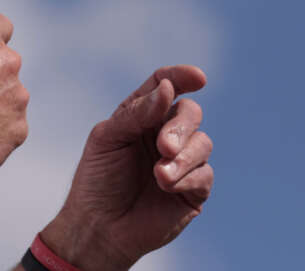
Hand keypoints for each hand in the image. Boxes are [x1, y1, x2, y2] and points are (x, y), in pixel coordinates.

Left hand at [40, 66, 212, 270]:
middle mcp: (165, 134)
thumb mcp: (107, 139)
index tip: (197, 78)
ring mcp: (182, 161)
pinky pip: (205, 174)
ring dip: (183, 157)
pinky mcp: (193, 190)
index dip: (181, 77)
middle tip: (163, 146)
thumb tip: (168, 89)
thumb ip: (136, 112)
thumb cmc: (98, 179)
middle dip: (180, 127)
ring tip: (159, 175)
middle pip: (189, 112)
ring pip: (203, 142)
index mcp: (142, 115)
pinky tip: (165, 187)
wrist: (99, 227)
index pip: (165, 85)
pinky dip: (187, 178)